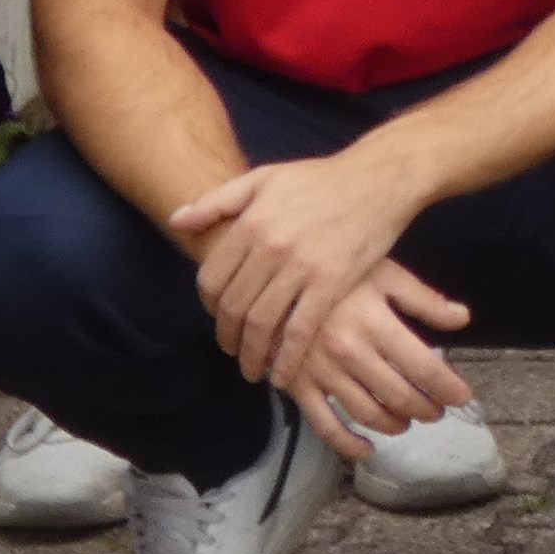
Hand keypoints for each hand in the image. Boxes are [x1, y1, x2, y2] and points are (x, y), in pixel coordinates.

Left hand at [175, 148, 440, 392]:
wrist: (378, 180)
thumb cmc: (321, 179)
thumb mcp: (264, 178)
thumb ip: (216, 201)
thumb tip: (175, 221)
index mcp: (251, 223)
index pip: (211, 279)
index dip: (208, 306)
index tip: (217, 316)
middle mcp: (270, 247)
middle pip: (233, 307)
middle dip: (227, 337)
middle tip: (231, 349)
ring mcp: (301, 267)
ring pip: (261, 324)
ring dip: (251, 354)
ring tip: (251, 368)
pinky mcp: (331, 284)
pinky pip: (300, 331)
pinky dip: (286, 359)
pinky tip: (282, 376)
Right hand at [274, 264, 479, 453]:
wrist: (275, 277)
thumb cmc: (337, 274)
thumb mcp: (385, 274)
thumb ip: (425, 300)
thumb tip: (463, 318)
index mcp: (376, 323)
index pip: (425, 368)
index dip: (448, 388)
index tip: (462, 396)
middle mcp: (351, 353)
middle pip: (400, 396)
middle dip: (426, 409)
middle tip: (437, 410)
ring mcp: (323, 373)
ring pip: (368, 414)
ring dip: (395, 425)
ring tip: (408, 421)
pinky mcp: (299, 385)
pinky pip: (325, 425)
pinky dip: (348, 445)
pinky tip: (367, 449)